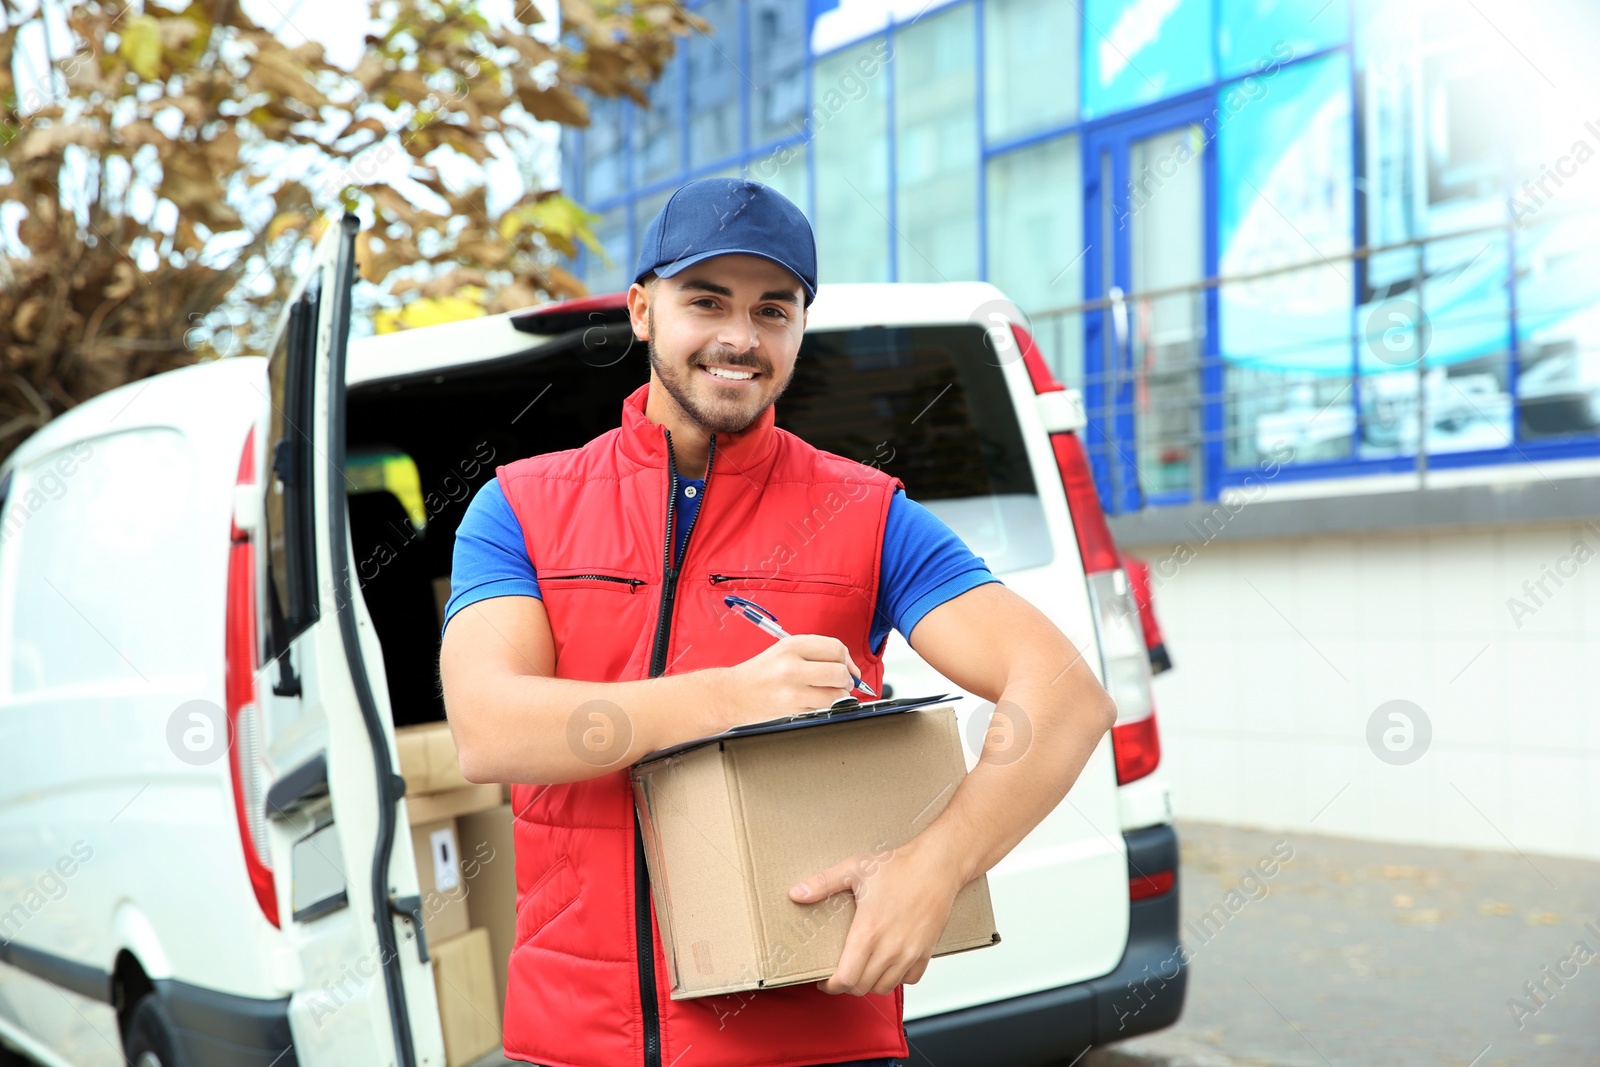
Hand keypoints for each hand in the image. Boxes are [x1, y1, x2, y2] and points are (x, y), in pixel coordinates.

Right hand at [716, 634, 861, 727]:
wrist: (733, 694)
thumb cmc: (761, 673)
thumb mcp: (785, 651)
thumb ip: (816, 653)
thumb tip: (849, 666)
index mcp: (792, 645)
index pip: (835, 648)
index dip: (847, 659)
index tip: (848, 667)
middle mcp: (792, 665)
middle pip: (839, 671)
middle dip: (847, 679)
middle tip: (842, 682)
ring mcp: (792, 688)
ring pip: (836, 693)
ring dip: (840, 695)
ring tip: (830, 693)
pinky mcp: (792, 707)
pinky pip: (824, 707)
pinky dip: (827, 706)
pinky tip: (815, 701)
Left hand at [788, 836, 964, 996]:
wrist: (937, 865)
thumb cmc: (899, 866)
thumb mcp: (855, 868)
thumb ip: (823, 883)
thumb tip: (796, 894)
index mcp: (868, 931)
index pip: (846, 979)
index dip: (831, 986)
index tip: (825, 980)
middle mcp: (889, 948)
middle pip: (862, 987)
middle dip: (847, 984)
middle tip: (840, 972)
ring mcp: (909, 952)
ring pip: (885, 988)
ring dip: (871, 983)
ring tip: (862, 969)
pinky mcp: (926, 951)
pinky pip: (910, 980)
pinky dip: (897, 978)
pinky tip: (889, 964)